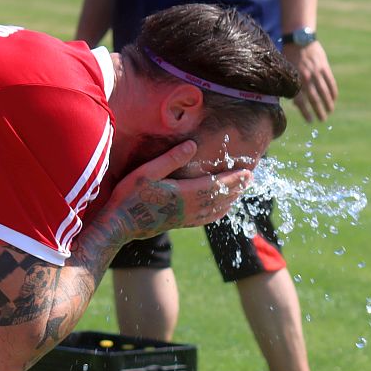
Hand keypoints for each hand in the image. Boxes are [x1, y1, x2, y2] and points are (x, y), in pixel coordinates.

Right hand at [103, 140, 252, 240]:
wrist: (119, 225)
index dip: (233, 179)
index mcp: (183, 194)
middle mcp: (188, 208)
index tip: (248, 172)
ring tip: (241, 191)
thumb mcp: (147, 172)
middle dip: (236, 188)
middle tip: (251, 179)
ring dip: (230, 200)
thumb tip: (193, 144)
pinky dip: (218, 213)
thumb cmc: (130, 196)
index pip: (215, 185)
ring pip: (215, 209)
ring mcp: (184, 218)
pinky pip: (205, 219)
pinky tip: (222, 210)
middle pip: (219, 197)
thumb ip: (171, 159)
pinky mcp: (179, 224)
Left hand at [283, 40, 336, 121]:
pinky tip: (334, 99)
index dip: (306, 112)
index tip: (310, 121)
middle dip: (318, 111)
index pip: (301, 101)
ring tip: (329, 111)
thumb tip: (295, 103)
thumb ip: (290, 86)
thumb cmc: (289, 56)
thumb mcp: (285, 71)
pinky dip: (333, 91)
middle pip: (314, 98)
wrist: (299, 38)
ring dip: (328, 103)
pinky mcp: (324, 67)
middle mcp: (305, 77)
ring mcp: (316, 72)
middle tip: (322, 120)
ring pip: (324, 92)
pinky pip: (330, 82)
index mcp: (294, 80)